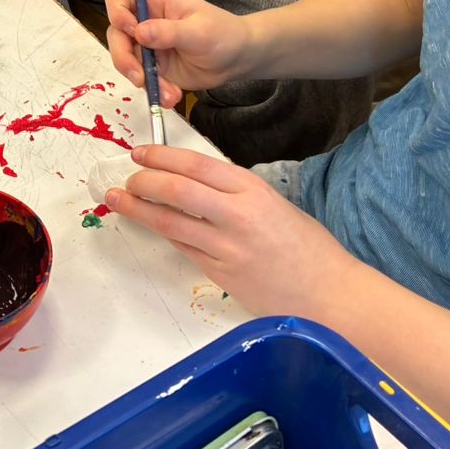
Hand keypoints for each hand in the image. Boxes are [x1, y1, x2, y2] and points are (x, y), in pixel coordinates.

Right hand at [103, 0, 254, 105]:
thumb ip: (169, 31)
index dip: (116, 11)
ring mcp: (147, 46)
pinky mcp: (153, 67)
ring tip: (169, 92)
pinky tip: (173, 96)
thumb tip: (139, 32)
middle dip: (123, 57)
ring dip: (142, 79)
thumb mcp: (199, 31)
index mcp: (154, 0)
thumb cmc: (223, 34)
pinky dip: (155, 90)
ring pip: (125, 60)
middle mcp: (145, 21)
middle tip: (139, 77)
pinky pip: (142, 79)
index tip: (132, 30)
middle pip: (115, 33)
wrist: (237, 59)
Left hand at [104, 144, 352, 315]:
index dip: (162, 156)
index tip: (140, 153)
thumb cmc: (309, 248)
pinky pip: (184, 248)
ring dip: (140, 210)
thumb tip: (197, 185)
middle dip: (144, 181)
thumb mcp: (275, 205)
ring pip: (171, 223)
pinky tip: (152, 225)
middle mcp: (237, 216)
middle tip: (127, 178)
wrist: (329, 295)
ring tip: (120, 200)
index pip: (196, 165)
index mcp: (253, 191)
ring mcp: (226, 249)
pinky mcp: (220, 275)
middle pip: (177, 190)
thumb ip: (237, 194)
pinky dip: (165, 234)